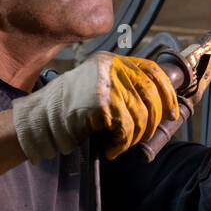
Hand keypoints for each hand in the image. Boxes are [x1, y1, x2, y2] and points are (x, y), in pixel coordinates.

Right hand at [12, 52, 180, 160]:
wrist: (37, 119)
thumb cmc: (68, 108)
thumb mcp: (96, 86)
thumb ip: (122, 88)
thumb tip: (159, 106)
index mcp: (111, 61)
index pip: (152, 70)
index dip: (167, 92)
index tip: (172, 111)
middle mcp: (111, 67)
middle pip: (150, 95)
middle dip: (153, 120)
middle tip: (145, 136)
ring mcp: (106, 83)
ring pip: (140, 114)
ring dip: (135, 136)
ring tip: (121, 145)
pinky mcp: (101, 103)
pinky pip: (126, 128)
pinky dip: (122, 144)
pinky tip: (112, 149)